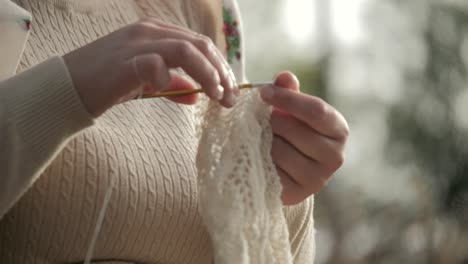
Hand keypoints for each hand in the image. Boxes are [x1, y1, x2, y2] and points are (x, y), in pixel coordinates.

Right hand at [63, 18, 237, 116]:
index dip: (220, 66)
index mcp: (157, 33)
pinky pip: (155, 64)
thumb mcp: (147, 84)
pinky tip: (169, 91)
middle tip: (230, 98)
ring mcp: (136, 44)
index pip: (199, 44)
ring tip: (216, 96)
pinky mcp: (124, 61)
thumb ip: (173, 87)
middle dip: (221, 72)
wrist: (68, 87)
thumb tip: (198, 97)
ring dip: (207, 74)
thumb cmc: (108, 84)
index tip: (230, 90)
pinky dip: (168, 78)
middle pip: (199, 45)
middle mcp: (149, 32)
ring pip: (186, 50)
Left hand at [260, 72, 348, 204]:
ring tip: (261, 137)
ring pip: (280, 151)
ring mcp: (318, 179)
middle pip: (294, 130)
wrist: (288, 169)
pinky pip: (271, 170)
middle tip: (260, 119)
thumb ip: (289, 92)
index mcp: (338, 130)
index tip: (263, 93)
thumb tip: (284, 77)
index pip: (316, 110)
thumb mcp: (292, 110)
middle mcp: (335, 156)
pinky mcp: (297, 194)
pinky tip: (258, 154)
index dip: (287, 99)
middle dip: (271, 121)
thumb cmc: (292, 131)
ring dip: (263, 141)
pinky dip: (259, 159)